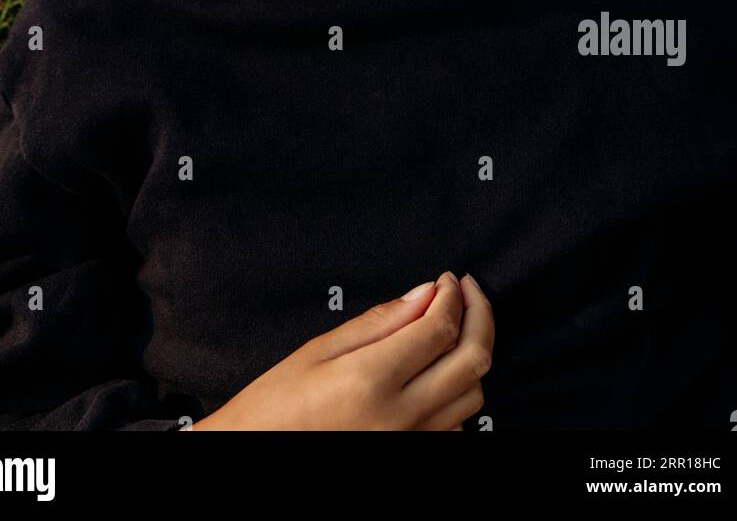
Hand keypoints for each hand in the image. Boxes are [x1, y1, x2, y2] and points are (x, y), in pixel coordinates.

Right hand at [184, 270, 493, 430]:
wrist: (255, 452)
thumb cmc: (276, 406)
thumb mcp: (318, 350)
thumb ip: (379, 322)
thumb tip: (423, 294)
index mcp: (371, 380)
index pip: (440, 329)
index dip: (452, 296)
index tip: (448, 280)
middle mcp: (400, 417)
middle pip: (472, 361)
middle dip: (480, 316)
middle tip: (468, 292)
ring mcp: (411, 442)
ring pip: (472, 396)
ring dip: (472, 354)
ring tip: (455, 326)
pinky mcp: (412, 457)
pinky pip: (456, 427)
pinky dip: (457, 394)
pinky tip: (438, 372)